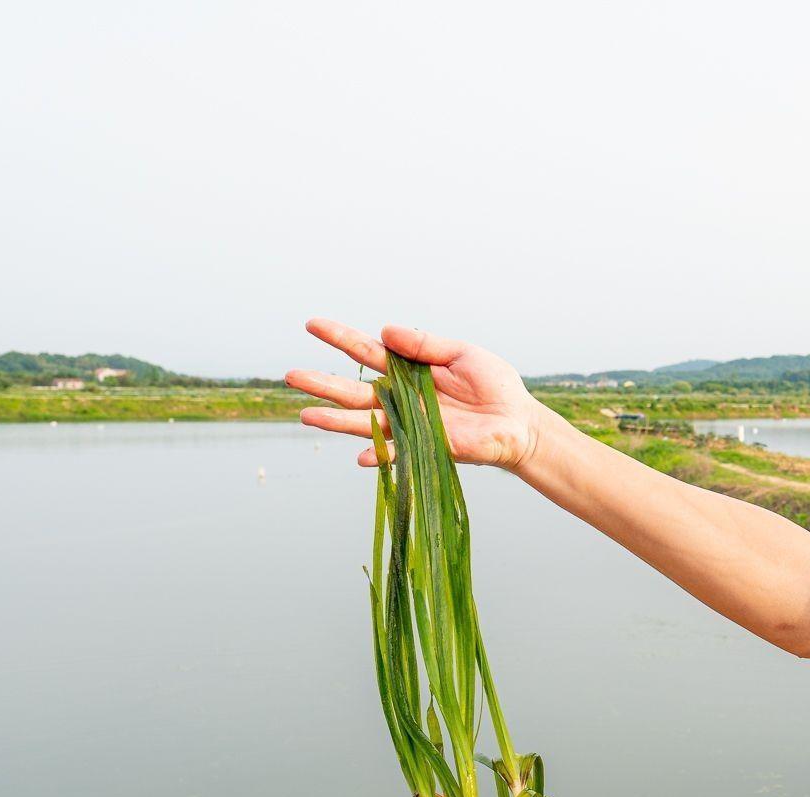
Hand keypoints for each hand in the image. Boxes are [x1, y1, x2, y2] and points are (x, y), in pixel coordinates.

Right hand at [286, 319, 550, 470]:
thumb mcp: (462, 353)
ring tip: (305, 415)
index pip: (367, 352)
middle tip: (290, 375)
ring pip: (365, 423)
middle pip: (354, 390)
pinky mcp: (425, 447)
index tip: (311, 324)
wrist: (519, 422)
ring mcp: (410, 425)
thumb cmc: (494, 386)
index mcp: (408, 369)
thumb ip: (424, 344)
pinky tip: (360, 458)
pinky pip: (397, 454)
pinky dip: (379, 457)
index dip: (340, 338)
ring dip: (336, 422)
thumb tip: (385, 330)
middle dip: (323, 383)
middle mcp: (401, 398)